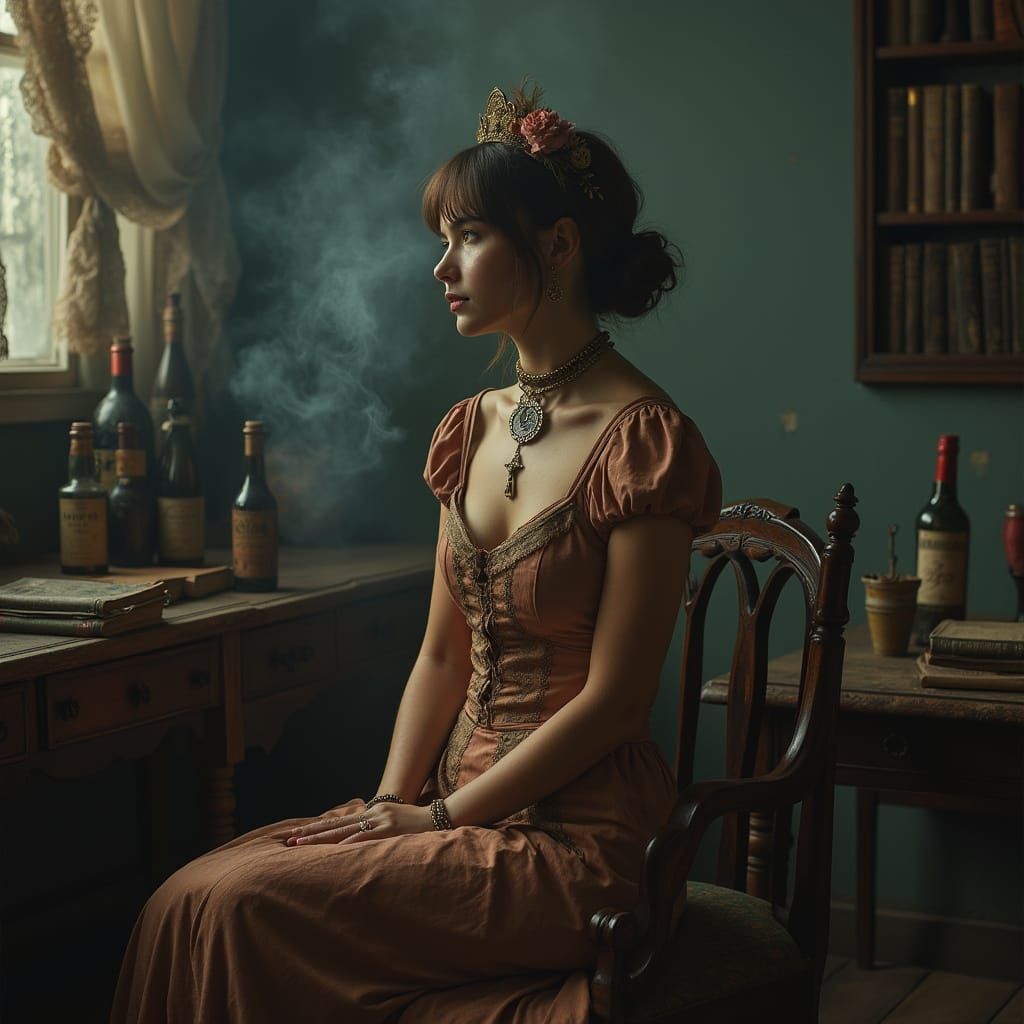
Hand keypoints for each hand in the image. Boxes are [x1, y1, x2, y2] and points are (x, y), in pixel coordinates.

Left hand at [283, 802, 434, 845]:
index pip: (339, 821)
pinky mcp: (389, 830)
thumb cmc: (418, 823)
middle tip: (289, 838)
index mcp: (373, 811)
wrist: (440, 817)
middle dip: (311, 832)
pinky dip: (347, 844)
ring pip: (343, 831)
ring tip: (300, 844)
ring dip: (320, 839)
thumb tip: (362, 841)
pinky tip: (332, 850)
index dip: (318, 827)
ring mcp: (380, 821)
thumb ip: (378, 828)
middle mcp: (373, 813)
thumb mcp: (395, 822)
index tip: (298, 833)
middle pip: (336, 824)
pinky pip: (364, 838)